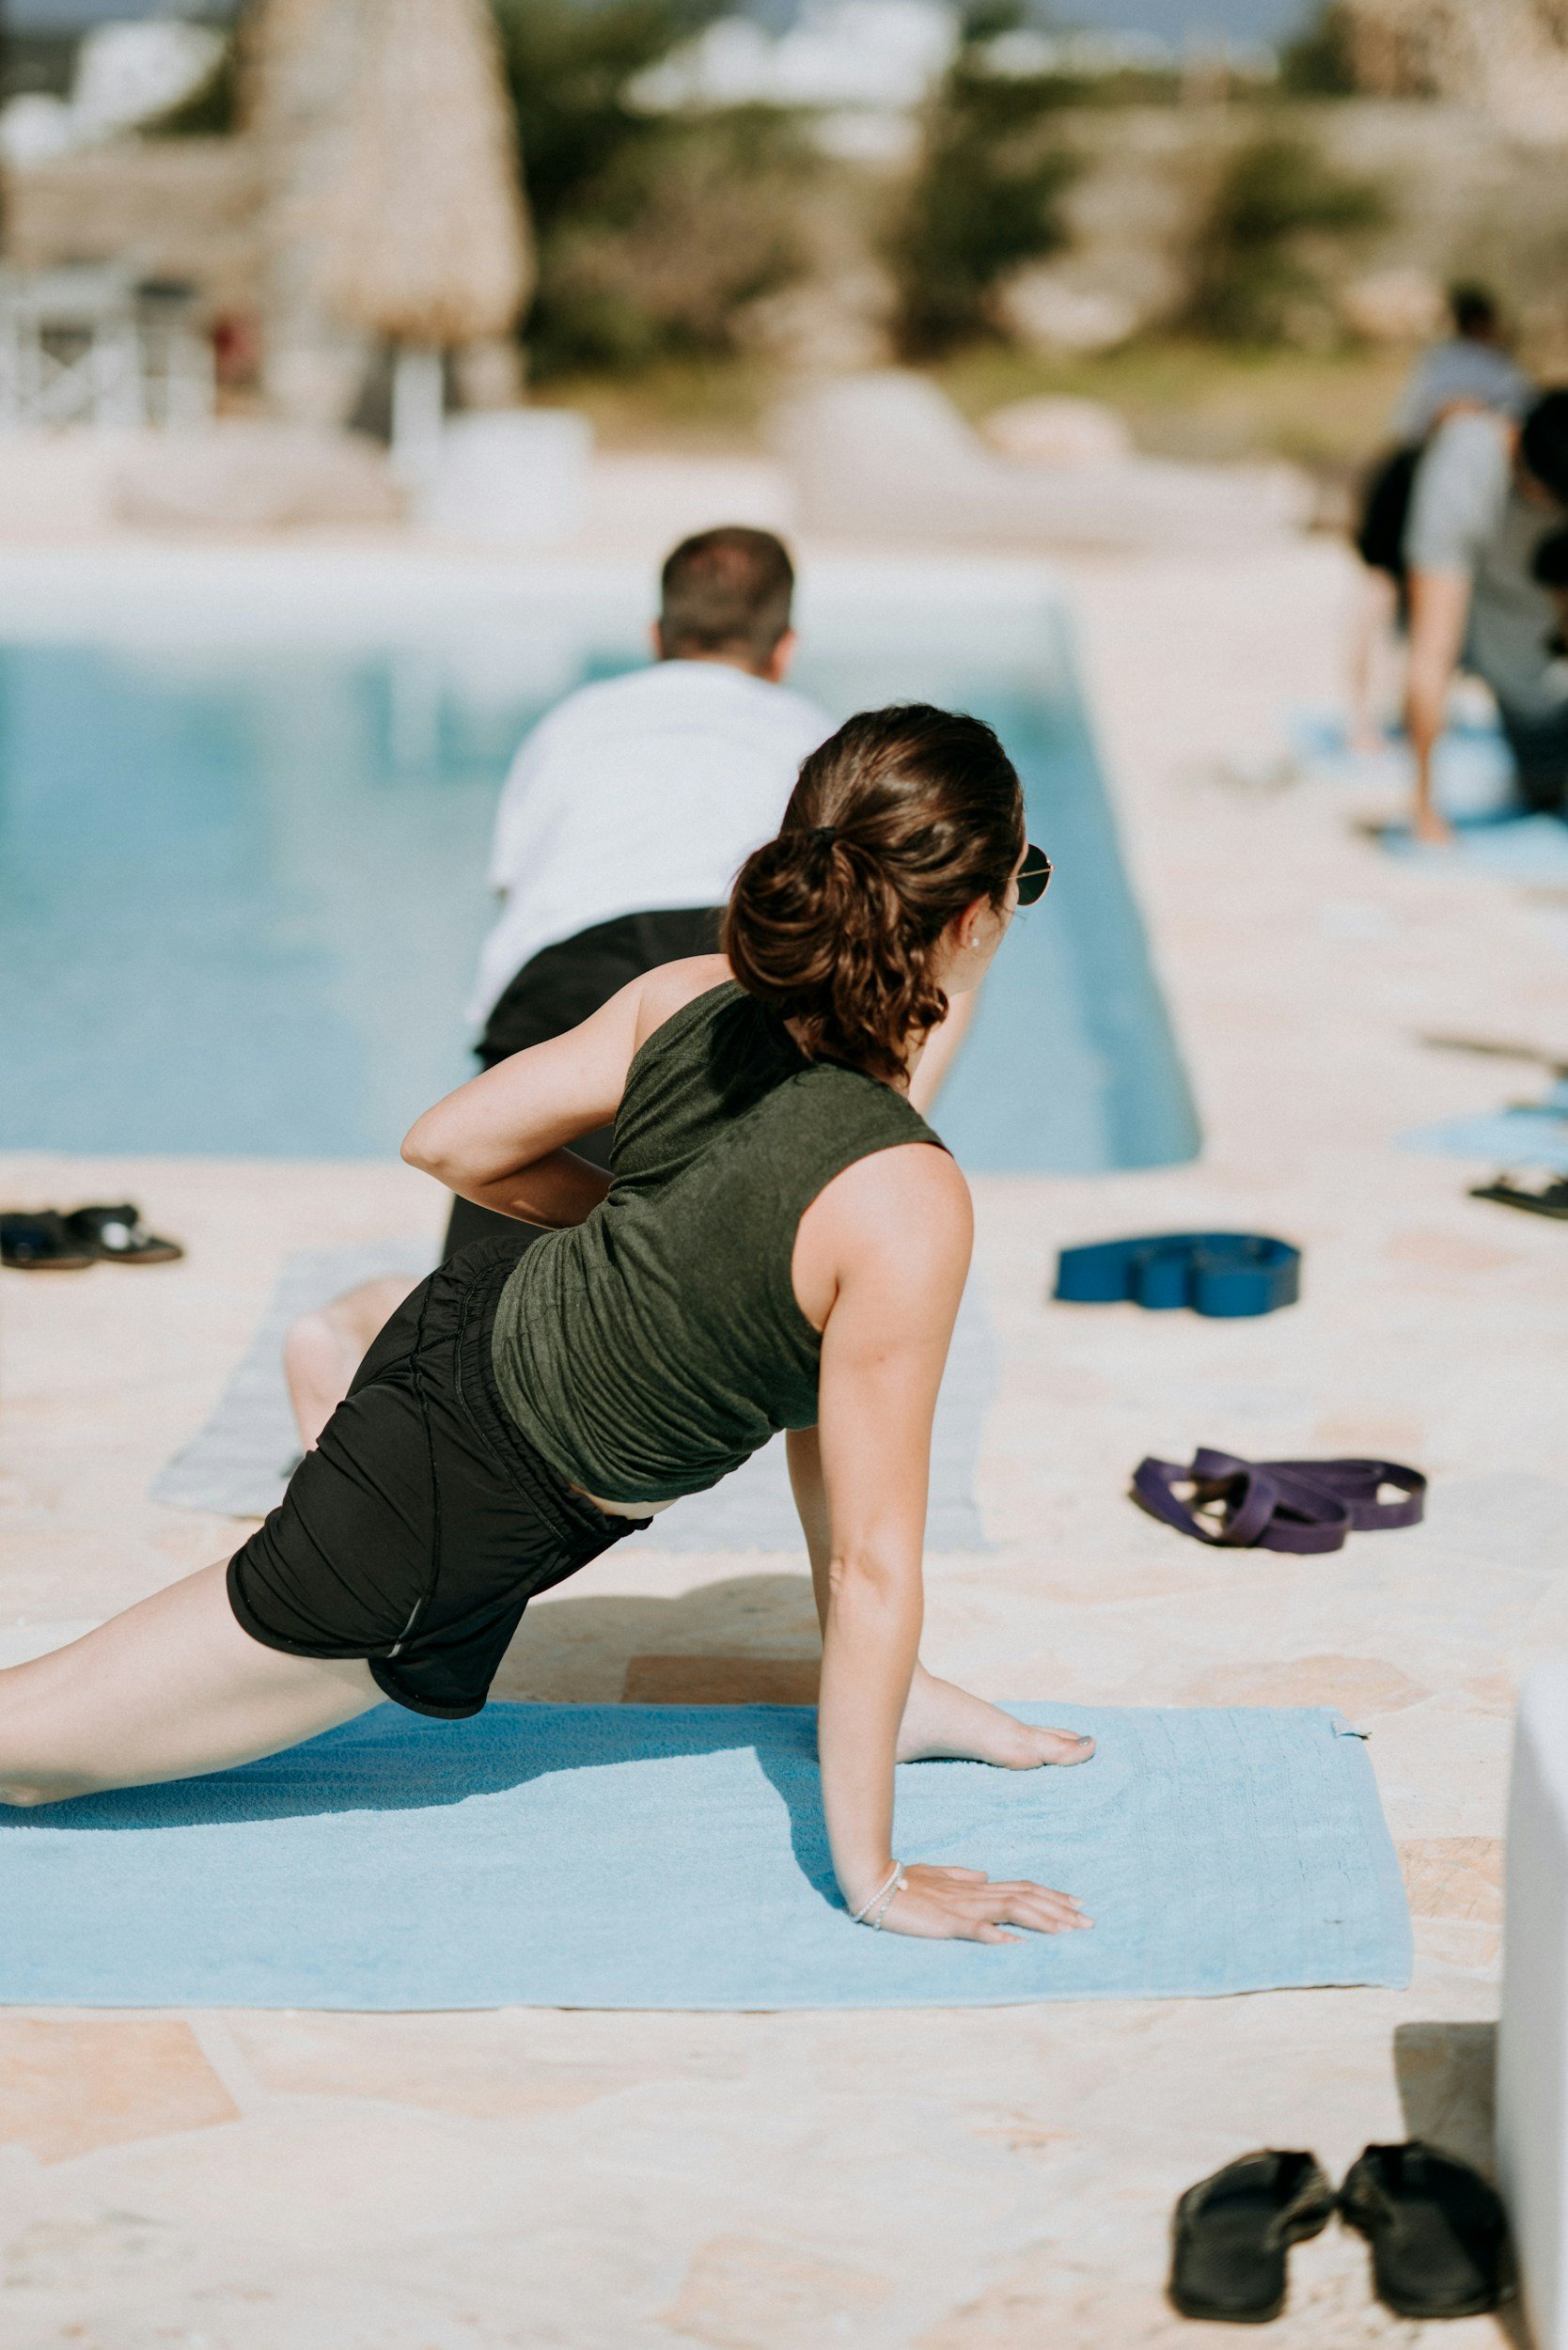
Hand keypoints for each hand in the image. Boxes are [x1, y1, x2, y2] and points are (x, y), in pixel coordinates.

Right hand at [873, 1862, 1091, 1942]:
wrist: (874, 1881)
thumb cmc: (905, 1882)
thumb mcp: (938, 1876)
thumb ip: (963, 1876)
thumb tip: (988, 1876)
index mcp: (976, 1887)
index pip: (1023, 1889)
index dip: (1052, 1896)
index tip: (1078, 1904)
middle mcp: (977, 1894)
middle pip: (1028, 1899)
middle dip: (1061, 1911)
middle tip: (1090, 1922)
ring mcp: (963, 1907)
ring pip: (1012, 1910)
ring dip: (1042, 1920)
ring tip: (1067, 1931)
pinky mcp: (947, 1921)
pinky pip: (976, 1929)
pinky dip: (998, 1935)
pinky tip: (1017, 1943)